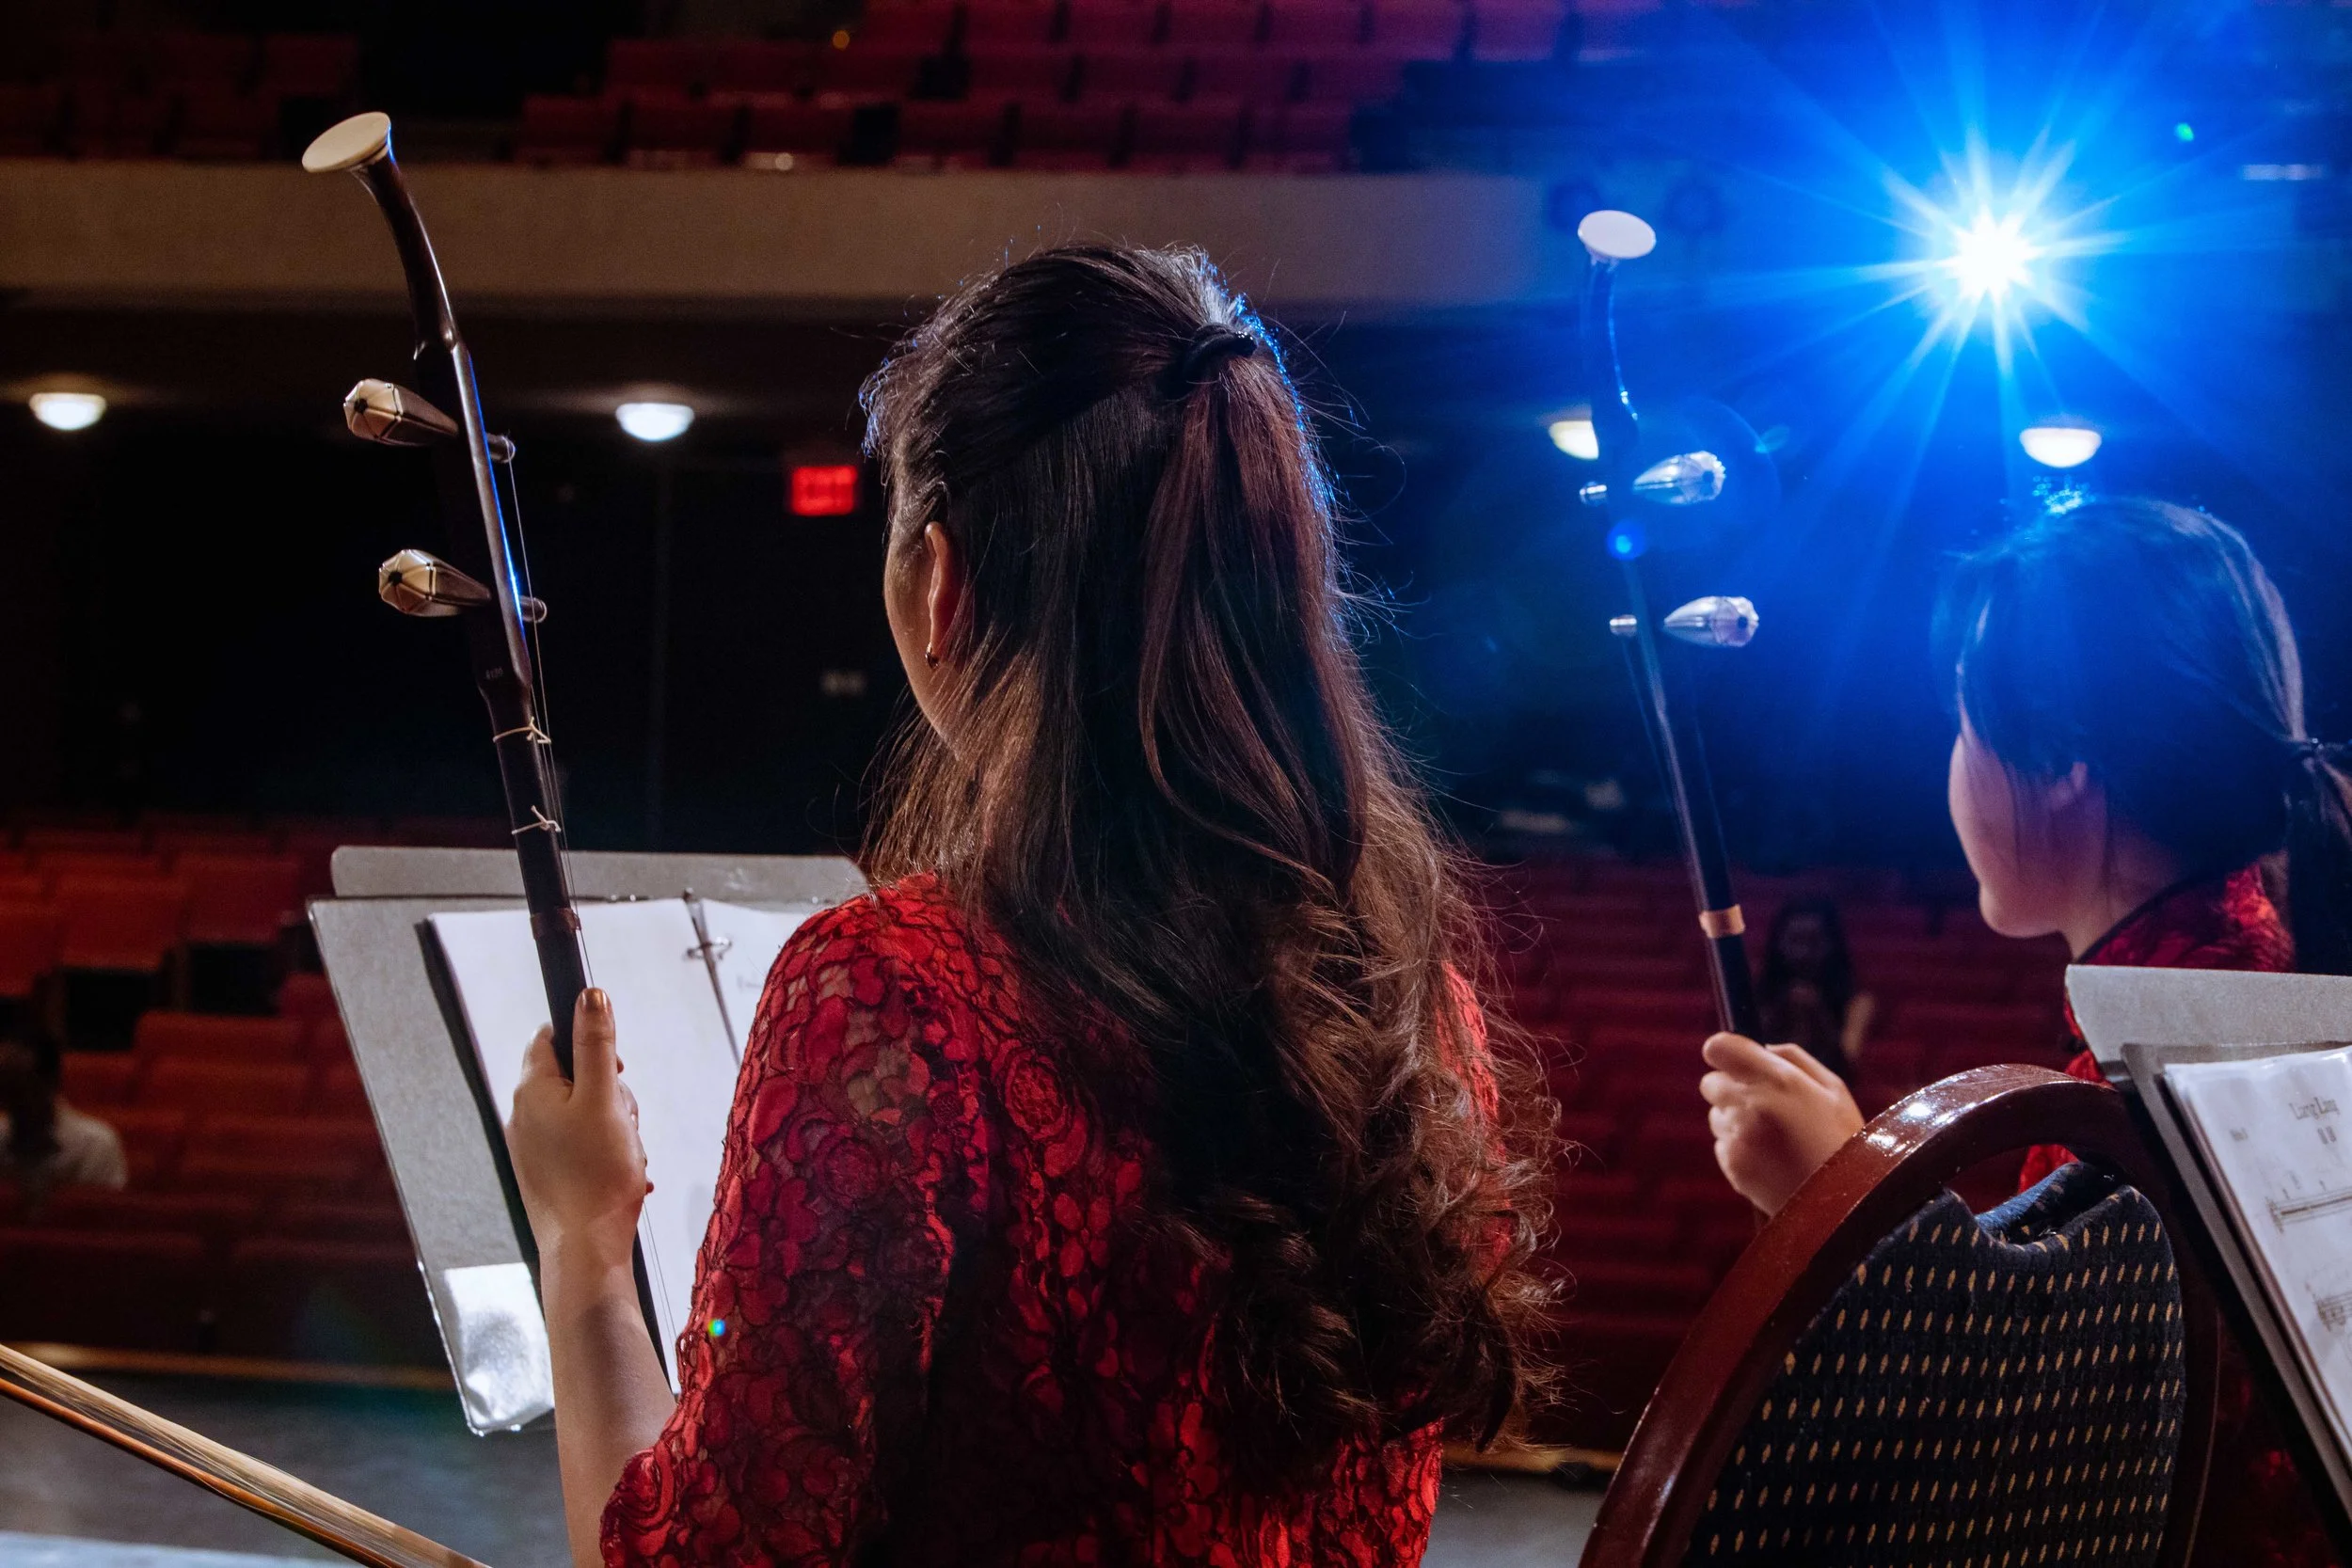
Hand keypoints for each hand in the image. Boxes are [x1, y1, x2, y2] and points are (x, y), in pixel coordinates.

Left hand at [507, 988, 648, 1270]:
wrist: (586, 1248)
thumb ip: (598, 1043)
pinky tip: (624, 1172)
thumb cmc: (597, 1175)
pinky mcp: (548, 1174)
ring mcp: (535, 1147)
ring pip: (583, 1112)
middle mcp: (525, 1115)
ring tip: (627, 1151)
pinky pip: (582, 1145)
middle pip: (574, 1076)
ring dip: (614, 1124)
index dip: (588, 1039)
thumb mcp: (606, 1097)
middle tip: (625, 1118)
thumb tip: (590, 995)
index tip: (614, 1066)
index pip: (551, 1036)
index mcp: (532, 1090)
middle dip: (610, 1091)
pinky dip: (607, 1151)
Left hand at [1699, 1033, 1864, 1216]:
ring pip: (1716, 1115)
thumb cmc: (1843, 1140)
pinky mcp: (1733, 1163)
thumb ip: (1793, 1059)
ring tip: (1773, 1139)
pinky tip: (1770, 1160)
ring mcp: (1739, 1135)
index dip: (1723, 1052)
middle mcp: (1753, 1103)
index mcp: (1779, 1079)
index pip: (1719, 1048)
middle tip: (1762, 1107)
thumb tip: (1761, 1048)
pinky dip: (1738, 1149)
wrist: (1846, 1202)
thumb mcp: (1833, 1090)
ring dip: (1734, 1121)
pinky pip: (1722, 1145)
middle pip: (1711, 1082)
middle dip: (1730, 1089)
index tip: (1734, 1061)